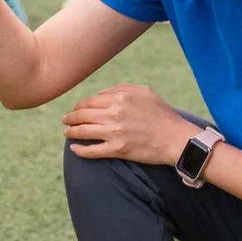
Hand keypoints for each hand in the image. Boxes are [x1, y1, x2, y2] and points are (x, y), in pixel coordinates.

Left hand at [62, 84, 195, 165]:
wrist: (175, 138)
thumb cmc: (162, 113)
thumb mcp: (144, 92)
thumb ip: (120, 89)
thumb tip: (100, 94)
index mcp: (119, 98)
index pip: (89, 102)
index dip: (79, 106)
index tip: (76, 110)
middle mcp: (114, 114)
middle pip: (82, 115)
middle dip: (70, 118)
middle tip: (65, 121)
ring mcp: (114, 133)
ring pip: (83, 132)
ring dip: (71, 133)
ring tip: (66, 133)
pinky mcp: (117, 150)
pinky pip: (92, 151)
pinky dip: (80, 150)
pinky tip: (74, 149)